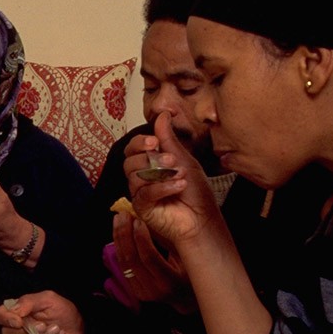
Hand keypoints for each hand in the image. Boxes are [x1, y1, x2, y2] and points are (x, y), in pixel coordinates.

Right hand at [0, 291, 83, 333]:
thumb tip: (14, 311)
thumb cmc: (62, 310)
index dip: (5, 319)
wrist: (78, 326)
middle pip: (8, 332)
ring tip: (55, 329)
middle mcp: (18, 327)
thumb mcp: (48, 299)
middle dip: (27, 329)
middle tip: (43, 325)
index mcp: (17, 312)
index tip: (19, 321)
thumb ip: (29, 301)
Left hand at [111, 212, 194, 311]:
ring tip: (119, 219)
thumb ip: (173, 244)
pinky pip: (123, 266)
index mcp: (170, 283)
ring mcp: (142, 292)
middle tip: (124, 214)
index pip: (149, 258)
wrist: (188, 298)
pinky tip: (119, 232)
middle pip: (132, 259)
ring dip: (119, 238)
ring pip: (123, 262)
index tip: (138, 220)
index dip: (141, 238)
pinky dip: (120, 247)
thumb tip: (156, 220)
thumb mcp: (188, 259)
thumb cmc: (194, 275)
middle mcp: (153, 290)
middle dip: (125, 234)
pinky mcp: (134, 290)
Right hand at [125, 114, 220, 249]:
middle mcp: (140, 179)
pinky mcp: (142, 209)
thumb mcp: (184, 159)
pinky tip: (179, 186)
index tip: (153, 141)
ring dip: (159, 173)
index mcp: (147, 165)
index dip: (138, 143)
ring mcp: (139, 194)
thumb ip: (169, 139)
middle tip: (171, 160)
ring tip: (179, 174)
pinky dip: (162, 187)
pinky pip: (144, 194)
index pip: (131, 150)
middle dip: (149, 158)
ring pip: (135, 178)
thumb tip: (162, 115)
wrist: (204, 219)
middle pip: (129, 163)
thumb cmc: (195, 192)